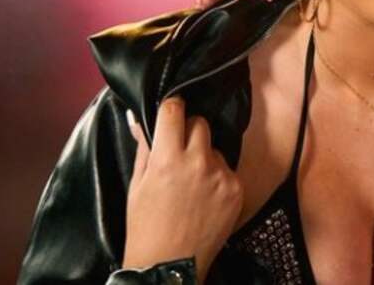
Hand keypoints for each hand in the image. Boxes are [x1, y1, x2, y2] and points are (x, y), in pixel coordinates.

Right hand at [123, 98, 243, 281]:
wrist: (170, 266)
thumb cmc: (146, 228)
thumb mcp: (137, 186)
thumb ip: (144, 148)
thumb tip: (139, 118)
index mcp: (167, 159)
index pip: (175, 110)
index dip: (171, 108)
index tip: (171, 110)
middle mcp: (197, 163)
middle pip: (200, 122)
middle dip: (189, 130)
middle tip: (179, 150)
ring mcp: (221, 176)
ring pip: (215, 147)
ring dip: (205, 156)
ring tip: (192, 182)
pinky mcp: (236, 189)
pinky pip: (228, 169)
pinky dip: (218, 176)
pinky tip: (205, 196)